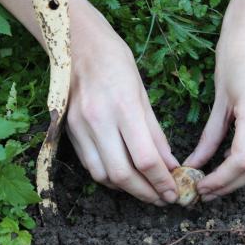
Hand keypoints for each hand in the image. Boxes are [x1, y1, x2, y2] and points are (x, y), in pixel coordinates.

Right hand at [66, 7, 178, 205]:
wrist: (78, 45)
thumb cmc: (117, 64)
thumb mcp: (143, 95)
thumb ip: (155, 134)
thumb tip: (170, 164)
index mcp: (123, 107)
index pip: (145, 157)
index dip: (162, 181)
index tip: (175, 192)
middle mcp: (99, 120)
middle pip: (123, 174)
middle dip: (146, 192)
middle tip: (163, 198)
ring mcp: (80, 127)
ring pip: (104, 176)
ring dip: (127, 189)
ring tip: (146, 190)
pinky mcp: (69, 131)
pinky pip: (90, 166)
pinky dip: (109, 178)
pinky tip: (124, 177)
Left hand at [184, 24, 244, 201]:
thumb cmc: (232, 56)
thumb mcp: (218, 99)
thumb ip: (209, 137)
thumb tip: (195, 163)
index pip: (242, 160)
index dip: (221, 180)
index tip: (202, 187)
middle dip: (232, 184)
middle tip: (208, 190)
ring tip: (221, 179)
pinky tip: (239, 162)